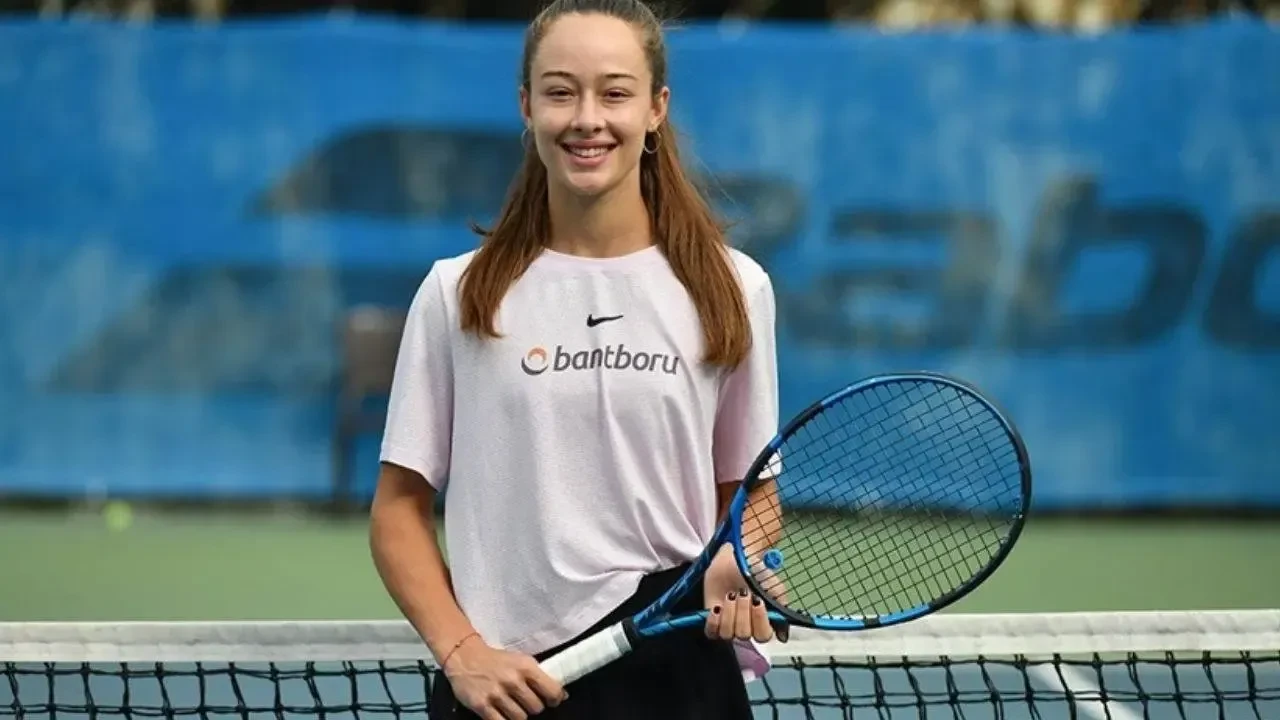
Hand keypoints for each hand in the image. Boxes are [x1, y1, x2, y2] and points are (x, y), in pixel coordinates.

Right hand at [442, 636, 566, 719]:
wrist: (465, 657)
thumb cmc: (497, 660)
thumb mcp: (521, 661)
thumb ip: (539, 677)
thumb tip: (562, 696)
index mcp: (526, 667)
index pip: (552, 691)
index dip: (554, 700)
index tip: (551, 701)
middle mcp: (513, 680)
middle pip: (536, 708)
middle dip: (532, 707)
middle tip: (525, 701)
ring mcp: (497, 694)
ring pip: (520, 718)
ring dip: (518, 715)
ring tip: (511, 705)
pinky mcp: (482, 705)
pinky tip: (501, 713)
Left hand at [702, 545, 787, 642]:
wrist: (734, 561)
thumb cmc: (755, 572)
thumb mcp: (772, 584)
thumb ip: (779, 601)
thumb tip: (781, 631)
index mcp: (764, 622)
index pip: (764, 635)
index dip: (759, 620)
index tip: (758, 600)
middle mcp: (747, 628)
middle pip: (744, 634)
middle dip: (742, 612)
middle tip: (743, 592)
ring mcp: (730, 627)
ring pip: (727, 633)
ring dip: (729, 612)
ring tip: (731, 594)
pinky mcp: (714, 623)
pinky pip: (711, 632)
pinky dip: (714, 621)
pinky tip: (717, 607)